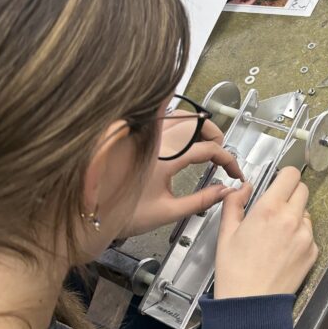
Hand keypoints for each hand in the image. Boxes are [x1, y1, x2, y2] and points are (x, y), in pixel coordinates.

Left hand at [130, 118, 243, 233]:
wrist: (92, 214)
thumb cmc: (123, 213)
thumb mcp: (168, 212)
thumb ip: (201, 201)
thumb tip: (224, 191)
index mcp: (167, 158)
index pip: (208, 149)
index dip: (228, 159)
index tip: (234, 172)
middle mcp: (157, 141)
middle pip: (198, 122)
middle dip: (216, 136)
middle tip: (222, 155)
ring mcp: (147, 136)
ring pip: (181, 115)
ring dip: (199, 125)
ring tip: (206, 143)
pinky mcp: (137, 137)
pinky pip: (165, 118)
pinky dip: (182, 123)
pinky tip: (183, 140)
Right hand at [214, 167, 316, 298]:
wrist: (251, 305)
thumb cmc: (235, 272)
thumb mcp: (226, 233)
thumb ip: (234, 204)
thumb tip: (242, 188)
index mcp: (269, 209)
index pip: (290, 175)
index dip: (284, 176)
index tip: (278, 182)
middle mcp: (291, 219)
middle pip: (302, 189)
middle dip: (290, 193)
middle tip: (275, 207)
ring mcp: (305, 236)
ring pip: (306, 213)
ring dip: (295, 216)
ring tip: (276, 235)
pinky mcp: (313, 252)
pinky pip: (309, 234)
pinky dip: (299, 237)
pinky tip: (282, 250)